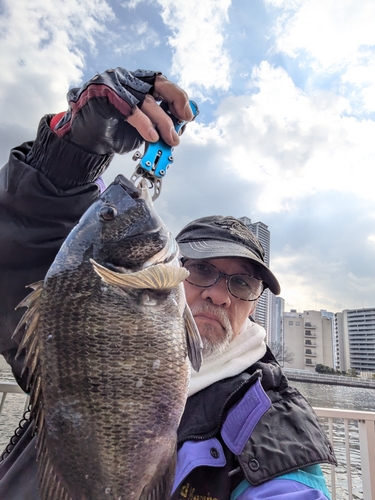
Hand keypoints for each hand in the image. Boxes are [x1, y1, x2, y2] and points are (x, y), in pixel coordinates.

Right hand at [52, 68, 193, 154]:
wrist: (87, 140)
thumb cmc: (114, 131)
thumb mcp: (143, 128)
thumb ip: (159, 123)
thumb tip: (181, 127)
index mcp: (139, 83)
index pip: (164, 85)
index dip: (179, 98)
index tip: (188, 115)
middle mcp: (129, 80)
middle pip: (159, 85)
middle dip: (176, 102)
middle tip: (184, 122)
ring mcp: (116, 85)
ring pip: (147, 101)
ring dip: (162, 122)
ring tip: (171, 139)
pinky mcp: (105, 95)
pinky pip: (130, 109)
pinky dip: (143, 124)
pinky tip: (152, 136)